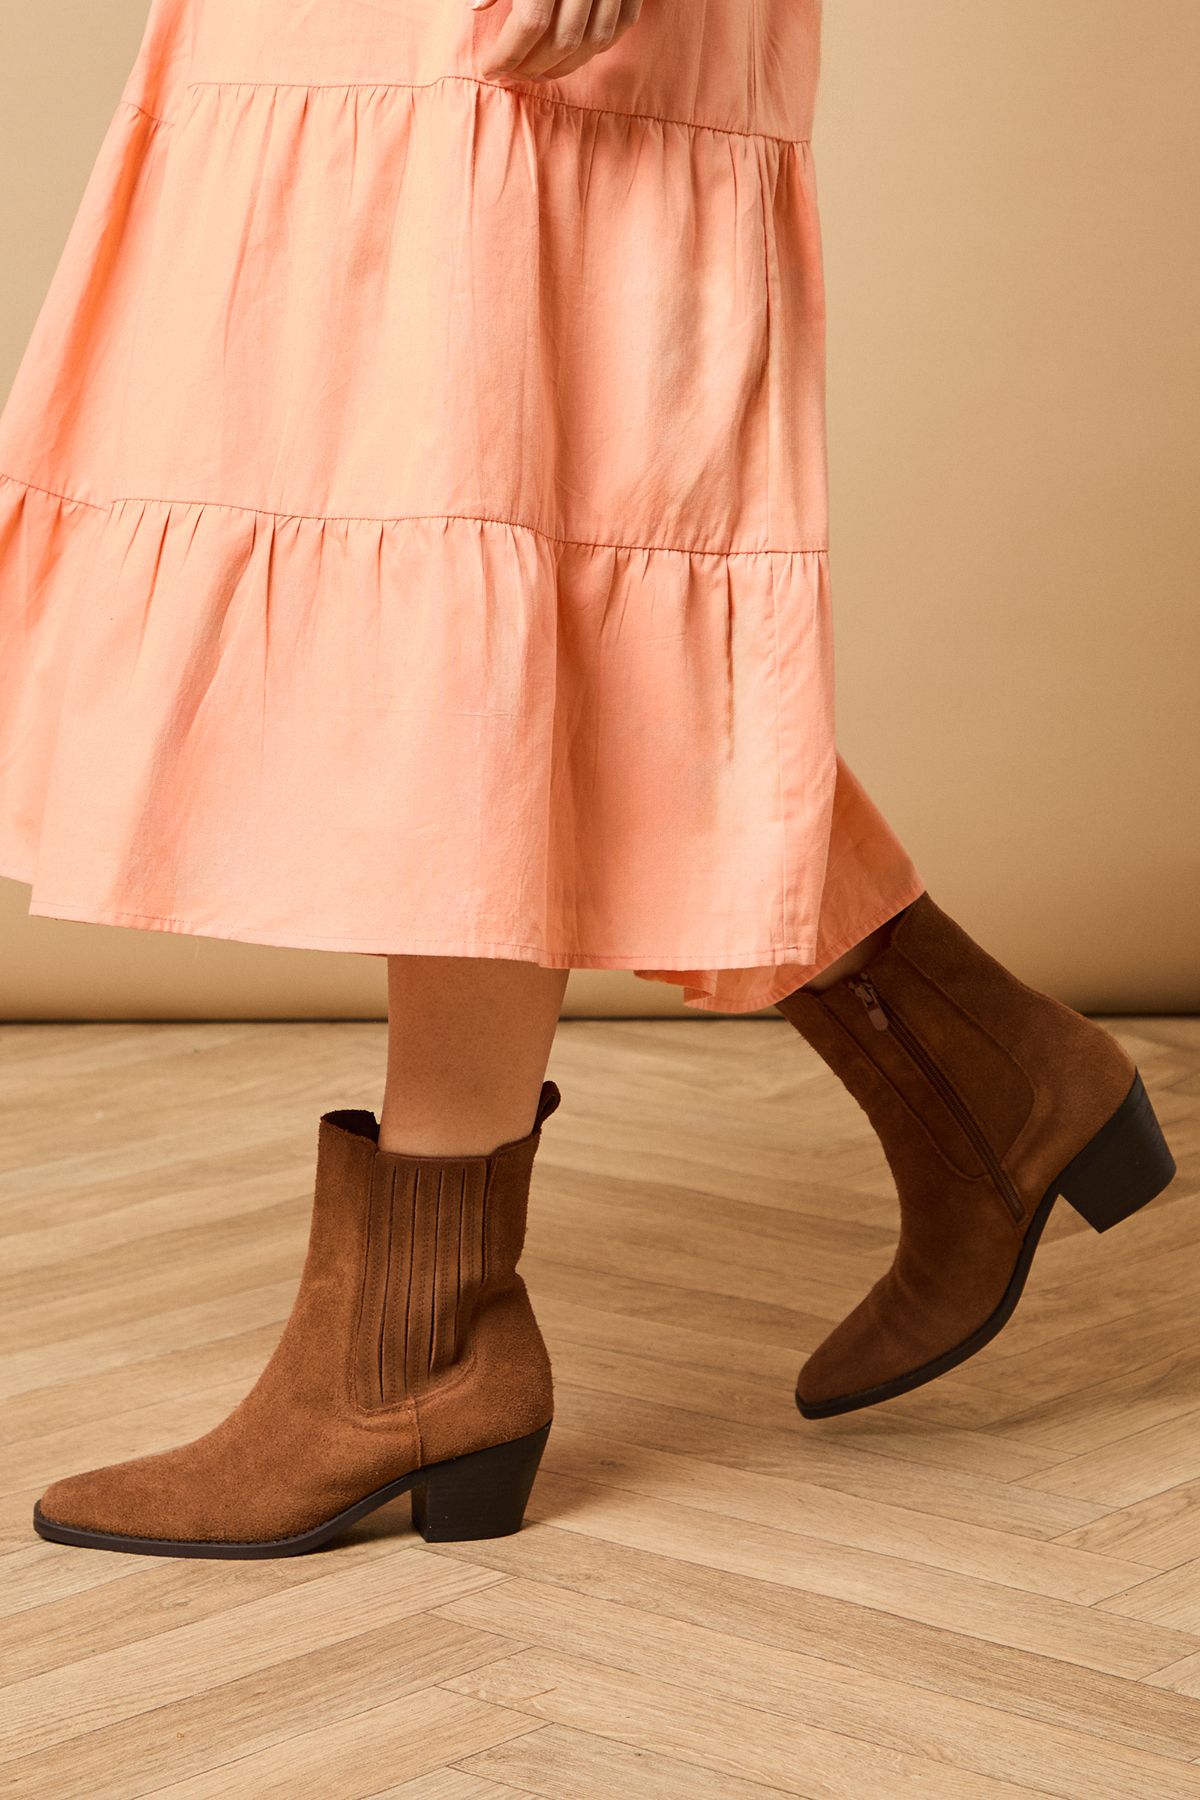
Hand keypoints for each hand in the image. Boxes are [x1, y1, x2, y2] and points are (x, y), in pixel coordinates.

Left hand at [471, 0, 643, 83]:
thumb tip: (476, 8)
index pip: (530, 24)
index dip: (508, 54)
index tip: (490, 70)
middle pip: (562, 40)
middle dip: (533, 67)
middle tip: (512, 75)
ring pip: (593, 40)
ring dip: (565, 65)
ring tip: (539, 72)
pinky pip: (620, 25)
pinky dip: (598, 46)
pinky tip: (574, 54)